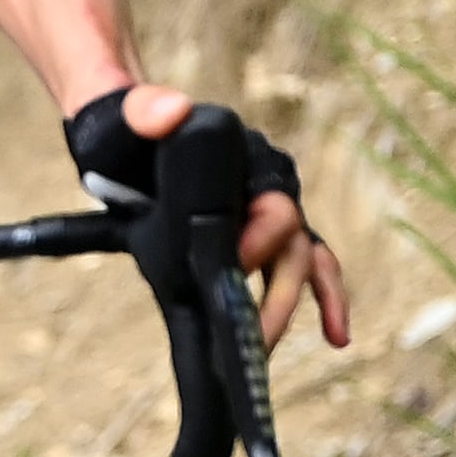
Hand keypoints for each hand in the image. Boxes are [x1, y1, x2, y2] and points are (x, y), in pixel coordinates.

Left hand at [66, 86, 349, 349]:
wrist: (119, 135)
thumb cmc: (124, 128)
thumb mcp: (126, 117)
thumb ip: (145, 110)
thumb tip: (171, 110)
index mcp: (246, 163)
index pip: (274, 209)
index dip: (260, 243)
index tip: (234, 269)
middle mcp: (267, 188)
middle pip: (293, 246)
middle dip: (278, 295)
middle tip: (254, 338)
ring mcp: (264, 215)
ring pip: (304, 262)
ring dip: (306, 306)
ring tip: (293, 346)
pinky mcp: (254, 238)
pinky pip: (300, 269)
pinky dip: (323, 301)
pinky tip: (336, 336)